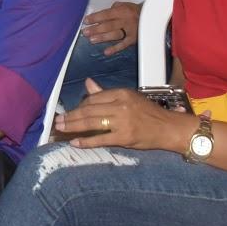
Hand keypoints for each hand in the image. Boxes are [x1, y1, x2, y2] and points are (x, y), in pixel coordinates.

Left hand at [55, 80, 193, 152]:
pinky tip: (75, 142)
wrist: (169, 128)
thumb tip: (88, 83)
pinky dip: (86, 141)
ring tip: (61, 129)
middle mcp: (120, 105)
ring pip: (91, 122)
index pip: (93, 98)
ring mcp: (122, 121)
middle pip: (89, 110)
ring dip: (73, 126)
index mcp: (121, 93)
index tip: (70, 111)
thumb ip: (106, 93)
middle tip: (57, 121)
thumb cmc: (149, 112)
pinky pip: (101, 139)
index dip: (79, 105)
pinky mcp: (124, 137)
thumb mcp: (128, 98)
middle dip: (71, 116)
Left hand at [83, 1, 140, 55]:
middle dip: (96, 29)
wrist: (150, 16)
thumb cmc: (132, 10)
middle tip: (85, 32)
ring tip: (92, 40)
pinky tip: (106, 52)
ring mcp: (130, 30)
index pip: (106, 14)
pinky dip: (115, 49)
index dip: (95, 18)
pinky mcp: (133, 39)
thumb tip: (99, 16)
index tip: (85, 21)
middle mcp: (125, 20)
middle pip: (109, 25)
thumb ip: (112, 9)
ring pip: (115, 35)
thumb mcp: (123, 5)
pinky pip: (123, 44)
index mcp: (122, 11)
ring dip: (103, 38)